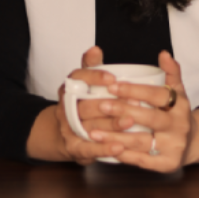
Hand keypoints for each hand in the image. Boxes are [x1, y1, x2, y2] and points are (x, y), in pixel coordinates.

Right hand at [54, 46, 125, 164]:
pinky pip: (89, 149)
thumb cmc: (82, 103)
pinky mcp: (74, 147)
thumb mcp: (85, 83)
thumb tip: (95, 49)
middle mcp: (65, 107)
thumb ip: (91, 67)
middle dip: (110, 104)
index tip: (112, 78)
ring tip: (131, 123)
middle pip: (86, 105)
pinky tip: (120, 147)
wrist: (64, 134)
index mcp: (69, 87)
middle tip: (134, 103)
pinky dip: (104, 148)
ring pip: (90, 126)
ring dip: (111, 125)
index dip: (95, 77)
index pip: (78, 77)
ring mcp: (68, 128)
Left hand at [88, 50, 194, 172]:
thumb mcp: (177, 90)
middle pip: (148, 118)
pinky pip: (142, 160)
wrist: (192, 141)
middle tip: (100, 105)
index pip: (156, 95)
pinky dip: (124, 155)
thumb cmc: (176, 112)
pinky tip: (106, 148)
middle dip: (122, 111)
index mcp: (181, 104)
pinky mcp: (169, 164)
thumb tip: (163, 53)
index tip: (112, 86)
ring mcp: (175, 146)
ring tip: (93, 131)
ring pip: (141, 141)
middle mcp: (180, 125)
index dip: (134, 90)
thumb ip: (170, 71)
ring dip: (116, 137)